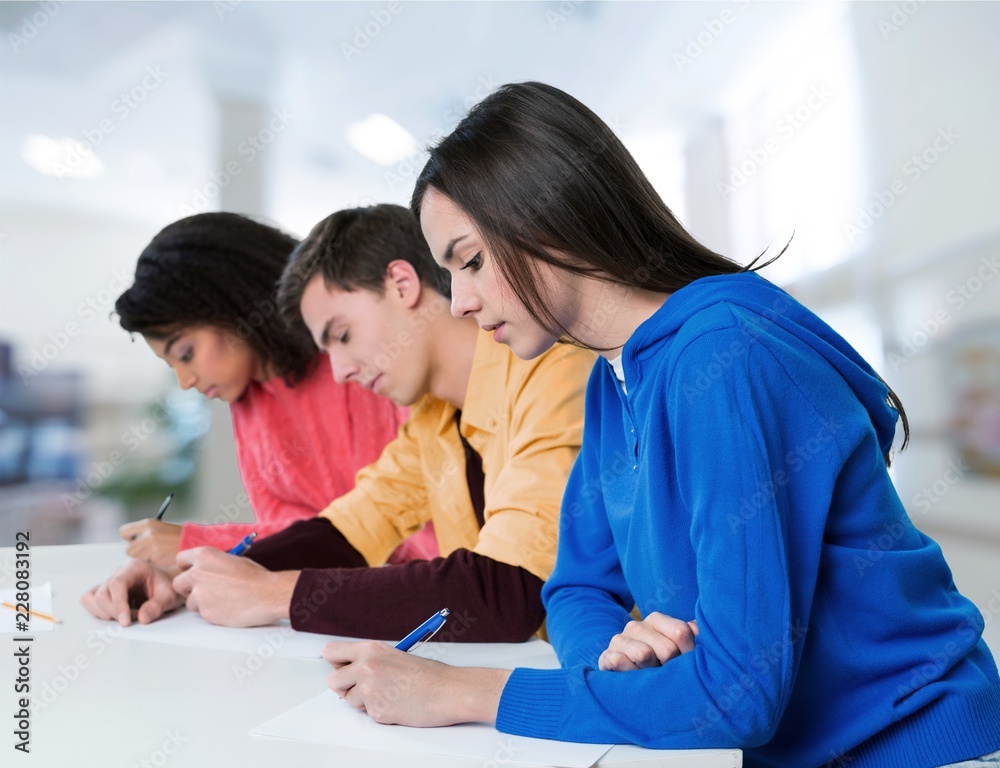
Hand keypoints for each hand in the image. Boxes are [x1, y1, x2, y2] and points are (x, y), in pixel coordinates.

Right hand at [80, 558, 182, 624]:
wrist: (167, 584)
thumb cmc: (168, 587)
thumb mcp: (170, 596)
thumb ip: (158, 606)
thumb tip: (142, 618)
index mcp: (134, 567)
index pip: (117, 583)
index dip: (118, 604)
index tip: (126, 621)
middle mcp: (118, 572)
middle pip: (102, 594)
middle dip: (115, 613)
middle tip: (134, 618)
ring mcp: (109, 582)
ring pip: (91, 599)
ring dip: (106, 613)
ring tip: (126, 616)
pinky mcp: (104, 592)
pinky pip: (88, 601)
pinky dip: (97, 612)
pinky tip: (115, 615)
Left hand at [120, 519, 182, 565]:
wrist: (191, 541)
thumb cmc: (173, 535)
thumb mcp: (157, 527)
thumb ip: (142, 533)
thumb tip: (129, 542)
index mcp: (147, 524)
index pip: (123, 532)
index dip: (128, 538)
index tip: (134, 540)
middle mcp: (148, 534)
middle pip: (129, 550)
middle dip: (136, 552)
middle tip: (147, 549)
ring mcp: (152, 547)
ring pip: (137, 558)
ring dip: (145, 558)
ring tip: (156, 552)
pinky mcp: (157, 558)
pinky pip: (148, 563)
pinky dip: (153, 561)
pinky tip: (162, 556)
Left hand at [172, 547, 296, 626]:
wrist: (268, 595)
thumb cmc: (256, 577)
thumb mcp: (233, 560)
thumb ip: (213, 564)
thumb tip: (205, 569)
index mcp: (205, 555)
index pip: (180, 559)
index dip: (187, 567)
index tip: (193, 572)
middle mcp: (197, 573)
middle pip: (178, 583)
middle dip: (189, 588)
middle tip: (205, 590)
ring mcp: (199, 594)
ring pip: (189, 602)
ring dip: (201, 602)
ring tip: (222, 600)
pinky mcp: (205, 612)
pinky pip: (202, 614)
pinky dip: (212, 612)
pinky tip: (228, 607)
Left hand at [323, 640, 509, 726]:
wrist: (449, 690)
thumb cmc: (428, 674)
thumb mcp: (394, 655)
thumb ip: (369, 660)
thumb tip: (348, 670)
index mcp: (370, 649)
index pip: (330, 651)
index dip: (336, 662)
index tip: (343, 668)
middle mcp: (366, 666)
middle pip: (332, 680)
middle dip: (345, 687)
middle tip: (364, 687)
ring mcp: (369, 689)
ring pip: (349, 700)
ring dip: (364, 701)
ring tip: (389, 694)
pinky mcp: (376, 710)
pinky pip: (367, 714)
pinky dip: (380, 712)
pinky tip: (397, 704)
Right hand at [598, 613, 698, 670]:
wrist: (631, 685)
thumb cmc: (663, 666)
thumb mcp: (682, 651)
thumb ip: (693, 637)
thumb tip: (699, 627)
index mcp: (656, 620)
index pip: (681, 632)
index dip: (689, 653)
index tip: (688, 665)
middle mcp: (636, 626)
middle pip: (667, 649)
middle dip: (671, 667)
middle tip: (668, 675)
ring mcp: (619, 641)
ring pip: (643, 654)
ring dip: (651, 672)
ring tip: (652, 678)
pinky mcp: (606, 658)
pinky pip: (618, 661)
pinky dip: (630, 674)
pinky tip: (635, 679)